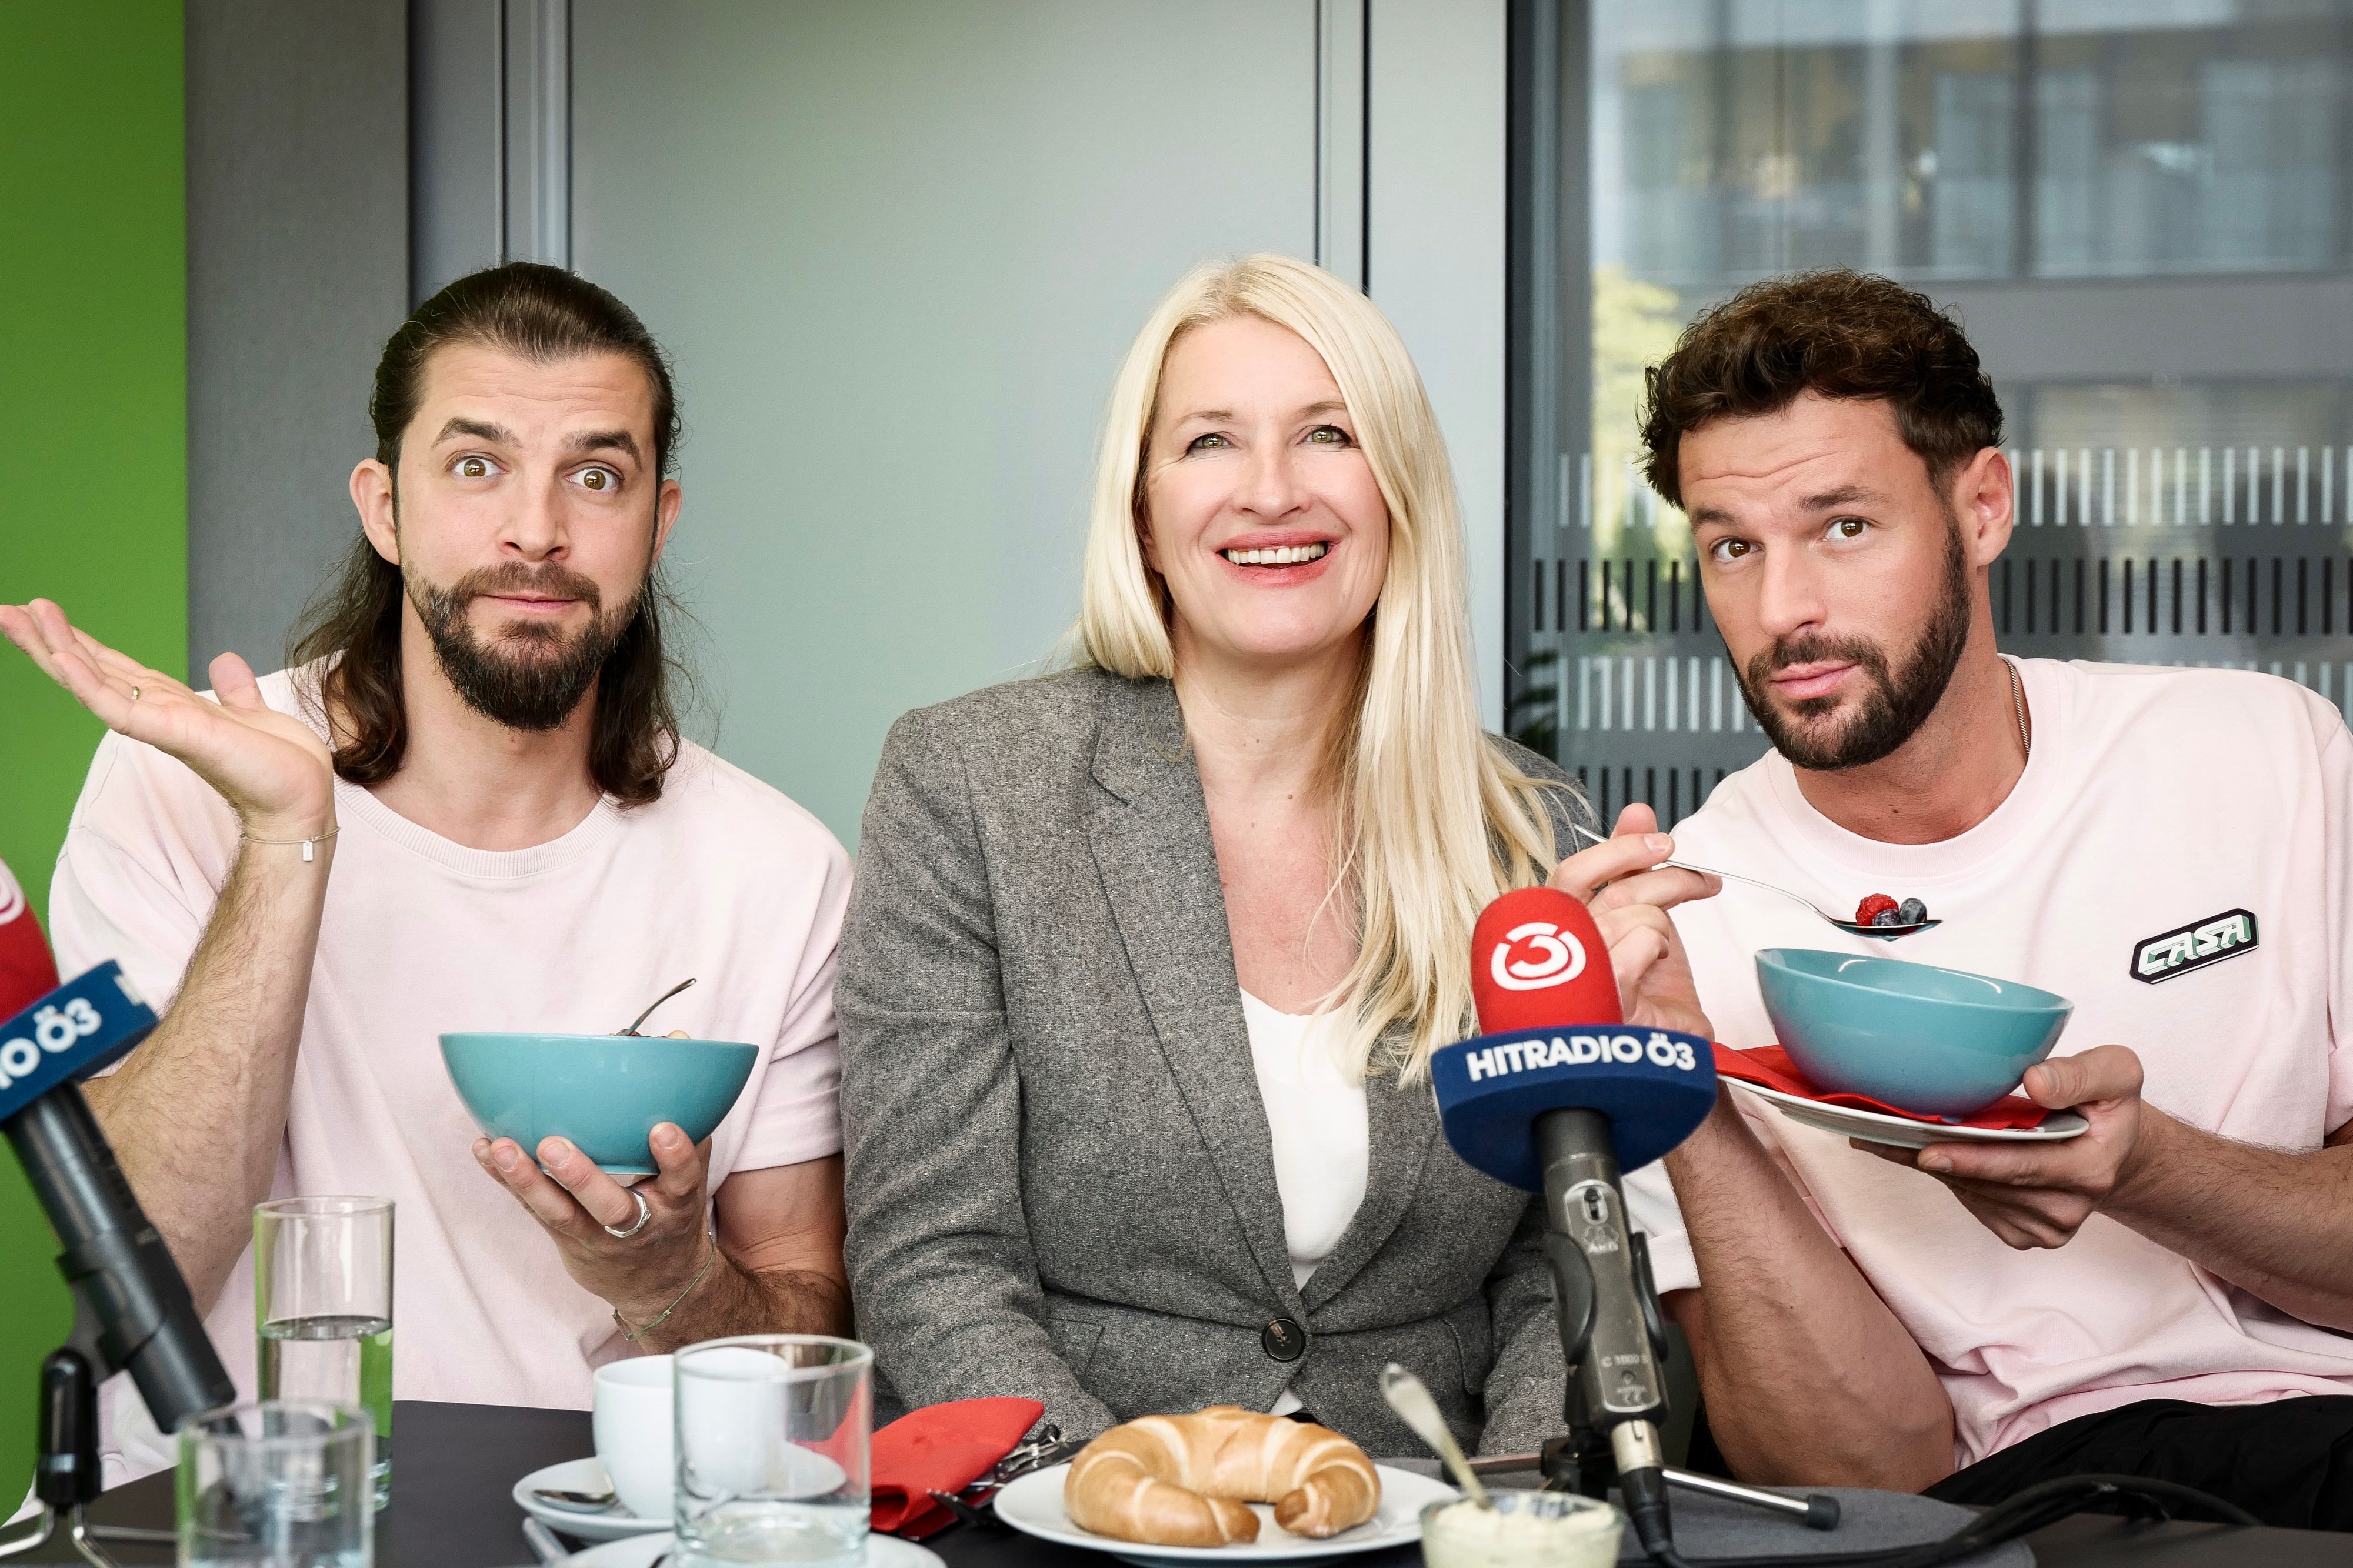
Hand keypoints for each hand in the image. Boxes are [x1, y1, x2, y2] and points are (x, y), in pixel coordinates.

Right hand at [1, 598, 332, 838]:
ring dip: (55, 650)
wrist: (301, 799)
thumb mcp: (250, 713)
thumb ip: (234, 690)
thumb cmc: (275, 765)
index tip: (41, 611)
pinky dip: (90, 684)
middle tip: (5, 610)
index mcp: (169, 704)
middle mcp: (156, 713)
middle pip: (88, 670)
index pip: (110, 666)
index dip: (75, 641)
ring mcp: (160, 724)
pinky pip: (120, 709)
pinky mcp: (174, 734)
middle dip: (46, 641)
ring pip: (93, 683)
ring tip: (20, 616)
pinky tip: (62, 658)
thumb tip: (225, 662)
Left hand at [473, 1106, 716, 1325]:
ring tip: (501, 1147)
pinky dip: (507, 1180)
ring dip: (527, 1181)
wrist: (660, 1285)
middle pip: (610, 1206)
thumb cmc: (673, 1211)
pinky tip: (485, 1150)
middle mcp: (638, 1225)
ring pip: (559, 1213)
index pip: (683, 1180)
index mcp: (676, 1203)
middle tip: (553, 1145)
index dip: (675, 1157)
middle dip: (581, 1177)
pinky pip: (533, 1210)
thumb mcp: (692, 1173)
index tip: (662, 1130)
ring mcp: (596, 1237)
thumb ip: (687, 1112)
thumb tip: (675, 1038)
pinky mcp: (564, 1239)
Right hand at [1548, 804, 1720, 1036]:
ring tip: (1665, 948)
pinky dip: (1656, 948)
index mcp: (1554, 927)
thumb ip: (1631, 866)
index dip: (1619, 849)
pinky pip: (1638, 940)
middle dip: (1660, 875)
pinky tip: (1652, 970)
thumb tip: (1637, 811)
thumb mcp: (1642, 918)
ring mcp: (1571, 973)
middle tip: (1699, 882)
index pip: (1574, 872)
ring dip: (1662, 923)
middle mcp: (1553, 950)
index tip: (1661, 840)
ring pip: (1628, 911)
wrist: (1663, 1056)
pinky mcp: (1596, 994)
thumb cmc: (1646, 994)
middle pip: (1605, 885)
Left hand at [1858, 1045, 2148, 1248]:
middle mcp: (2066, 1207)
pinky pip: (1970, 1201)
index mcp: (2091, 1169)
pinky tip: (1919, 1149)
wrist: (2110, 1147)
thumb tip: (2036, 1082)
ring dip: (1927, 1164)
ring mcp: (2043, 1226)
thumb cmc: (2107, 1106)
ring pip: (1969, 1192)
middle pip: (1984, 1182)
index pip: (2022, 1166)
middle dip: (1929, 1156)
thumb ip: (2082, 1073)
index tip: (1927, 1149)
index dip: (1973, 1159)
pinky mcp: (2021, 1232)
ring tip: (1883, 1132)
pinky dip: (1944, 1174)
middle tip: (1875, 1131)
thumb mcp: (2115, 1072)